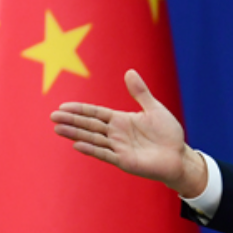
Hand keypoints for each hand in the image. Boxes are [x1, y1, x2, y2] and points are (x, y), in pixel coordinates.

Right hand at [50, 69, 207, 196]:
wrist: (179, 156)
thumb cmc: (168, 134)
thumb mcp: (154, 109)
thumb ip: (140, 93)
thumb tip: (129, 71)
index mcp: (122, 120)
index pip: (96, 113)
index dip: (80, 109)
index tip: (63, 106)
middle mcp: (117, 134)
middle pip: (90, 125)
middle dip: (72, 120)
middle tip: (52, 116)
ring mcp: (119, 148)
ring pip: (93, 139)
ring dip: (75, 134)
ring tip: (57, 129)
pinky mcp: (125, 161)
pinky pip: (106, 154)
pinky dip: (92, 150)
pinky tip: (77, 145)